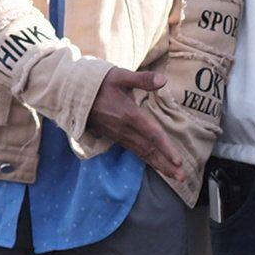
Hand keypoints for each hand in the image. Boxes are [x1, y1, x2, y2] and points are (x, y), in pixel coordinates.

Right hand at [86, 63, 187, 186]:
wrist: (72, 93)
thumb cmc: (99, 82)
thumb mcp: (120, 76)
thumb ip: (142, 79)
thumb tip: (163, 79)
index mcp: (129, 115)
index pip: (152, 134)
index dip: (166, 148)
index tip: (178, 162)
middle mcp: (125, 129)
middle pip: (149, 150)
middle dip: (166, 164)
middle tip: (182, 178)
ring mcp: (119, 135)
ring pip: (142, 153)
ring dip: (158, 165)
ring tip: (174, 176)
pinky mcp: (115, 137)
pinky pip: (134, 151)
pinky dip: (147, 159)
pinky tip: (156, 165)